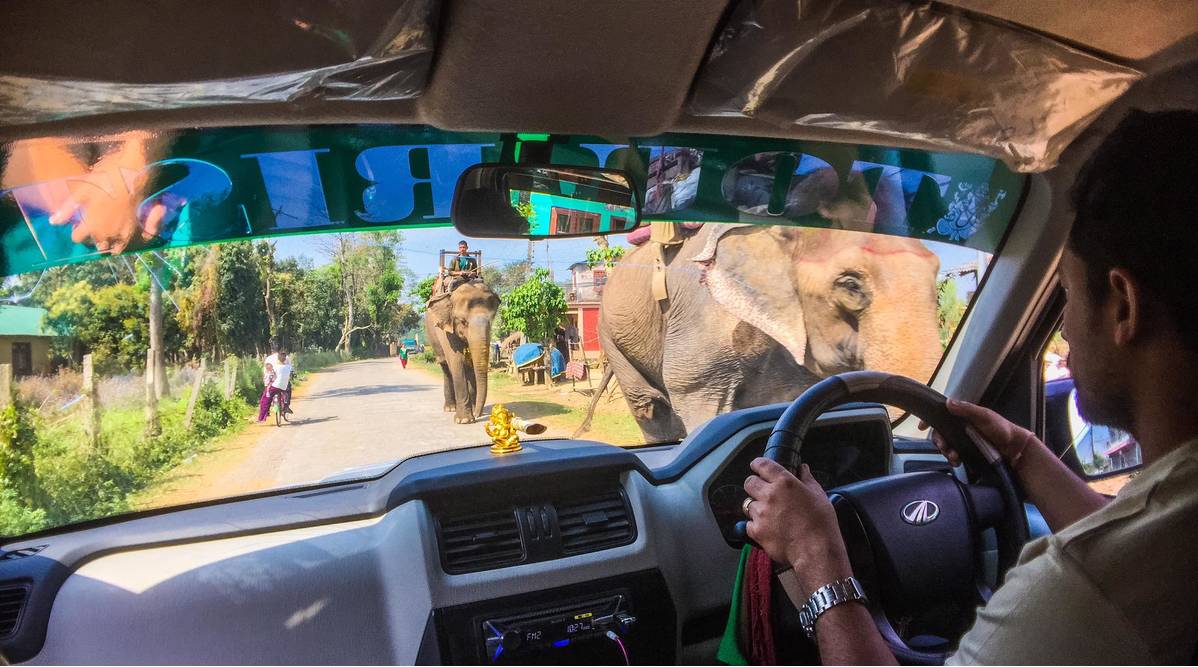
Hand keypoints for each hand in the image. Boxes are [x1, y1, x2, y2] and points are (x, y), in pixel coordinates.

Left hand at [744, 458, 851, 593]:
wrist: (816, 550)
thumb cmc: (821, 523)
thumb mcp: (819, 495)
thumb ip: (807, 479)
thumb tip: (802, 469)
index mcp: (784, 482)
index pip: (762, 465)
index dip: (758, 464)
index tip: (757, 466)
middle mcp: (769, 495)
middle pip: (749, 483)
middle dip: (754, 485)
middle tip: (763, 492)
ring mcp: (761, 513)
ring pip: (748, 504)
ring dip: (756, 507)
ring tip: (769, 514)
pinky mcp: (757, 531)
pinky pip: (749, 524)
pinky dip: (755, 525)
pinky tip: (768, 528)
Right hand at [919, 399, 1041, 468]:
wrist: (1015, 449)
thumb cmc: (1001, 429)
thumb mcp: (985, 416)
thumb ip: (967, 409)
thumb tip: (948, 402)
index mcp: (963, 416)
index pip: (942, 415)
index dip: (930, 420)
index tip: (921, 427)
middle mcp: (960, 428)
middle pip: (940, 433)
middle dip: (939, 441)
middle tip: (944, 447)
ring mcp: (963, 441)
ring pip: (946, 446)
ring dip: (946, 452)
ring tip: (954, 457)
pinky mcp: (967, 453)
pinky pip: (954, 456)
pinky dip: (952, 459)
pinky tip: (957, 462)